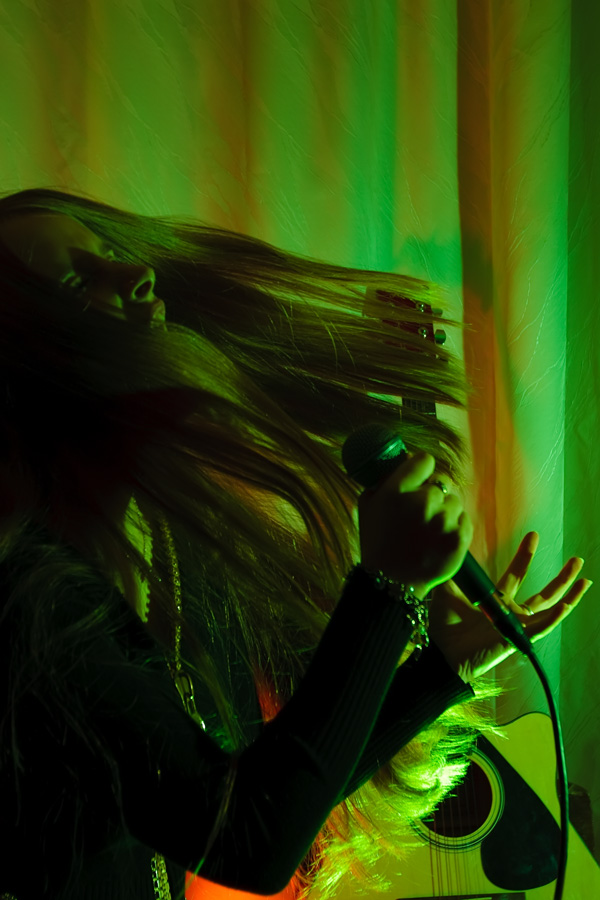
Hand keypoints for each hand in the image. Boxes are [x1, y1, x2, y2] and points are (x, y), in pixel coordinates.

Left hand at [427, 531, 592, 681]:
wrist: (442, 653)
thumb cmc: (444, 626)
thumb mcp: (447, 592)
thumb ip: (453, 572)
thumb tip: (449, 547)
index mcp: (497, 601)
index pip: (516, 574)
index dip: (525, 556)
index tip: (533, 535)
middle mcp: (511, 612)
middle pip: (544, 594)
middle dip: (562, 577)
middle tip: (577, 559)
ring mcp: (516, 626)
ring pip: (550, 610)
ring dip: (569, 595)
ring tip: (585, 579)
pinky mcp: (516, 638)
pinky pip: (540, 628)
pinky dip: (554, 617)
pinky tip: (566, 605)